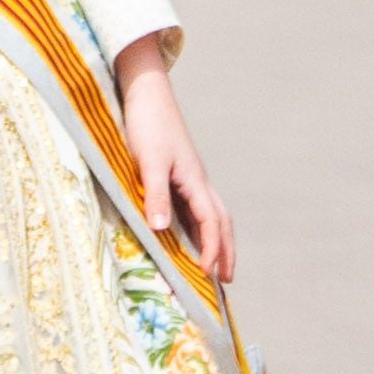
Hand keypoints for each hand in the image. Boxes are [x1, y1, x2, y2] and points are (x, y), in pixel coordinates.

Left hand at [117, 46, 234, 283]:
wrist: (146, 94)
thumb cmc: (148, 125)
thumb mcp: (149, 162)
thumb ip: (155, 194)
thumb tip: (162, 230)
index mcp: (195, 181)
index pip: (211, 223)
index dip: (212, 250)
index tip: (207, 274)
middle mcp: (198, 182)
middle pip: (221, 221)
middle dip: (227, 250)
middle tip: (227, 280)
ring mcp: (190, 177)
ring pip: (212, 214)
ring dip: (217, 239)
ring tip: (214, 264)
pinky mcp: (178, 173)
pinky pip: (195, 206)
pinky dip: (199, 225)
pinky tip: (187, 233)